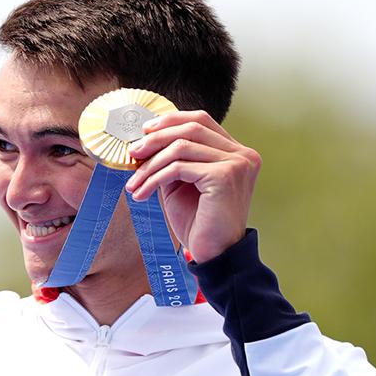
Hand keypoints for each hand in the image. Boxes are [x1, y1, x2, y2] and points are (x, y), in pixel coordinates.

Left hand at [124, 111, 260, 263]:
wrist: (215, 255)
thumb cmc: (200, 222)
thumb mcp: (183, 182)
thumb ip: (174, 158)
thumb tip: (146, 138)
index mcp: (237, 152)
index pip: (201, 120)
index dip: (171, 121)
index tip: (145, 131)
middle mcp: (243, 154)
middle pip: (191, 128)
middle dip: (156, 139)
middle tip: (133, 153)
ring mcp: (236, 164)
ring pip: (181, 147)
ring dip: (150, 164)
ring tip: (134, 183)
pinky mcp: (224, 176)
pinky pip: (178, 167)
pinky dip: (154, 178)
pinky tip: (142, 193)